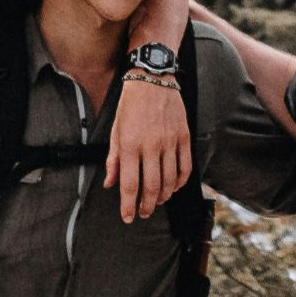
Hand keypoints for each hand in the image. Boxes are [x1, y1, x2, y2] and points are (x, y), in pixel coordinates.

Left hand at [107, 71, 191, 222]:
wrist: (153, 79)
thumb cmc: (131, 105)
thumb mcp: (115, 130)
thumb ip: (113, 159)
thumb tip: (110, 184)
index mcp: (129, 145)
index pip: (129, 184)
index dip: (128, 205)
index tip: (128, 217)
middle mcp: (150, 145)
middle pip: (152, 187)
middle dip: (147, 205)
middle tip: (144, 213)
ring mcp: (169, 141)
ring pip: (170, 180)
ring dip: (164, 196)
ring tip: (158, 201)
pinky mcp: (183, 137)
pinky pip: (185, 166)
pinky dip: (180, 182)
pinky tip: (174, 187)